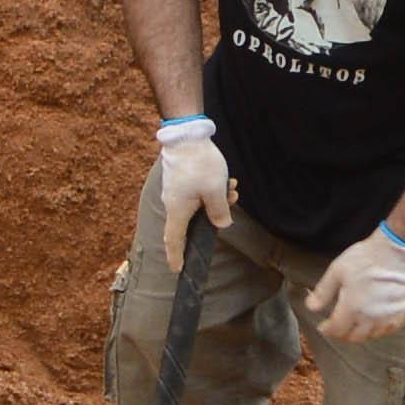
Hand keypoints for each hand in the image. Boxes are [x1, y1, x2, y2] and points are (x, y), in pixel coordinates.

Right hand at [147, 119, 235, 262]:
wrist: (186, 135)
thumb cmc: (199, 164)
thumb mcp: (215, 191)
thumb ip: (219, 212)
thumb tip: (222, 224)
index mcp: (178, 211)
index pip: (174, 240)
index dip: (176, 256)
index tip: (177, 269)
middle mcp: (173, 203)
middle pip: (192, 221)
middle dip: (214, 216)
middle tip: (231, 203)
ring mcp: (175, 190)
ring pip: (198, 204)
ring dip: (216, 199)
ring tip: (232, 187)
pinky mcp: (180, 179)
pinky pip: (196, 192)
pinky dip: (210, 190)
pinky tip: (225, 180)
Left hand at [306, 222, 404, 339]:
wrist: (395, 251)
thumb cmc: (366, 258)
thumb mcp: (337, 272)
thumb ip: (323, 292)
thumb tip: (311, 307)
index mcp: (352, 308)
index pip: (336, 330)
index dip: (327, 330)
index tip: (323, 327)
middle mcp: (370, 317)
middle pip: (353, 337)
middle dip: (342, 334)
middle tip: (337, 327)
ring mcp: (387, 316)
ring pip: (371, 335)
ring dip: (360, 333)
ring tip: (354, 324)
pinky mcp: (401, 312)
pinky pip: (389, 330)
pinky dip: (379, 330)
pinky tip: (374, 322)